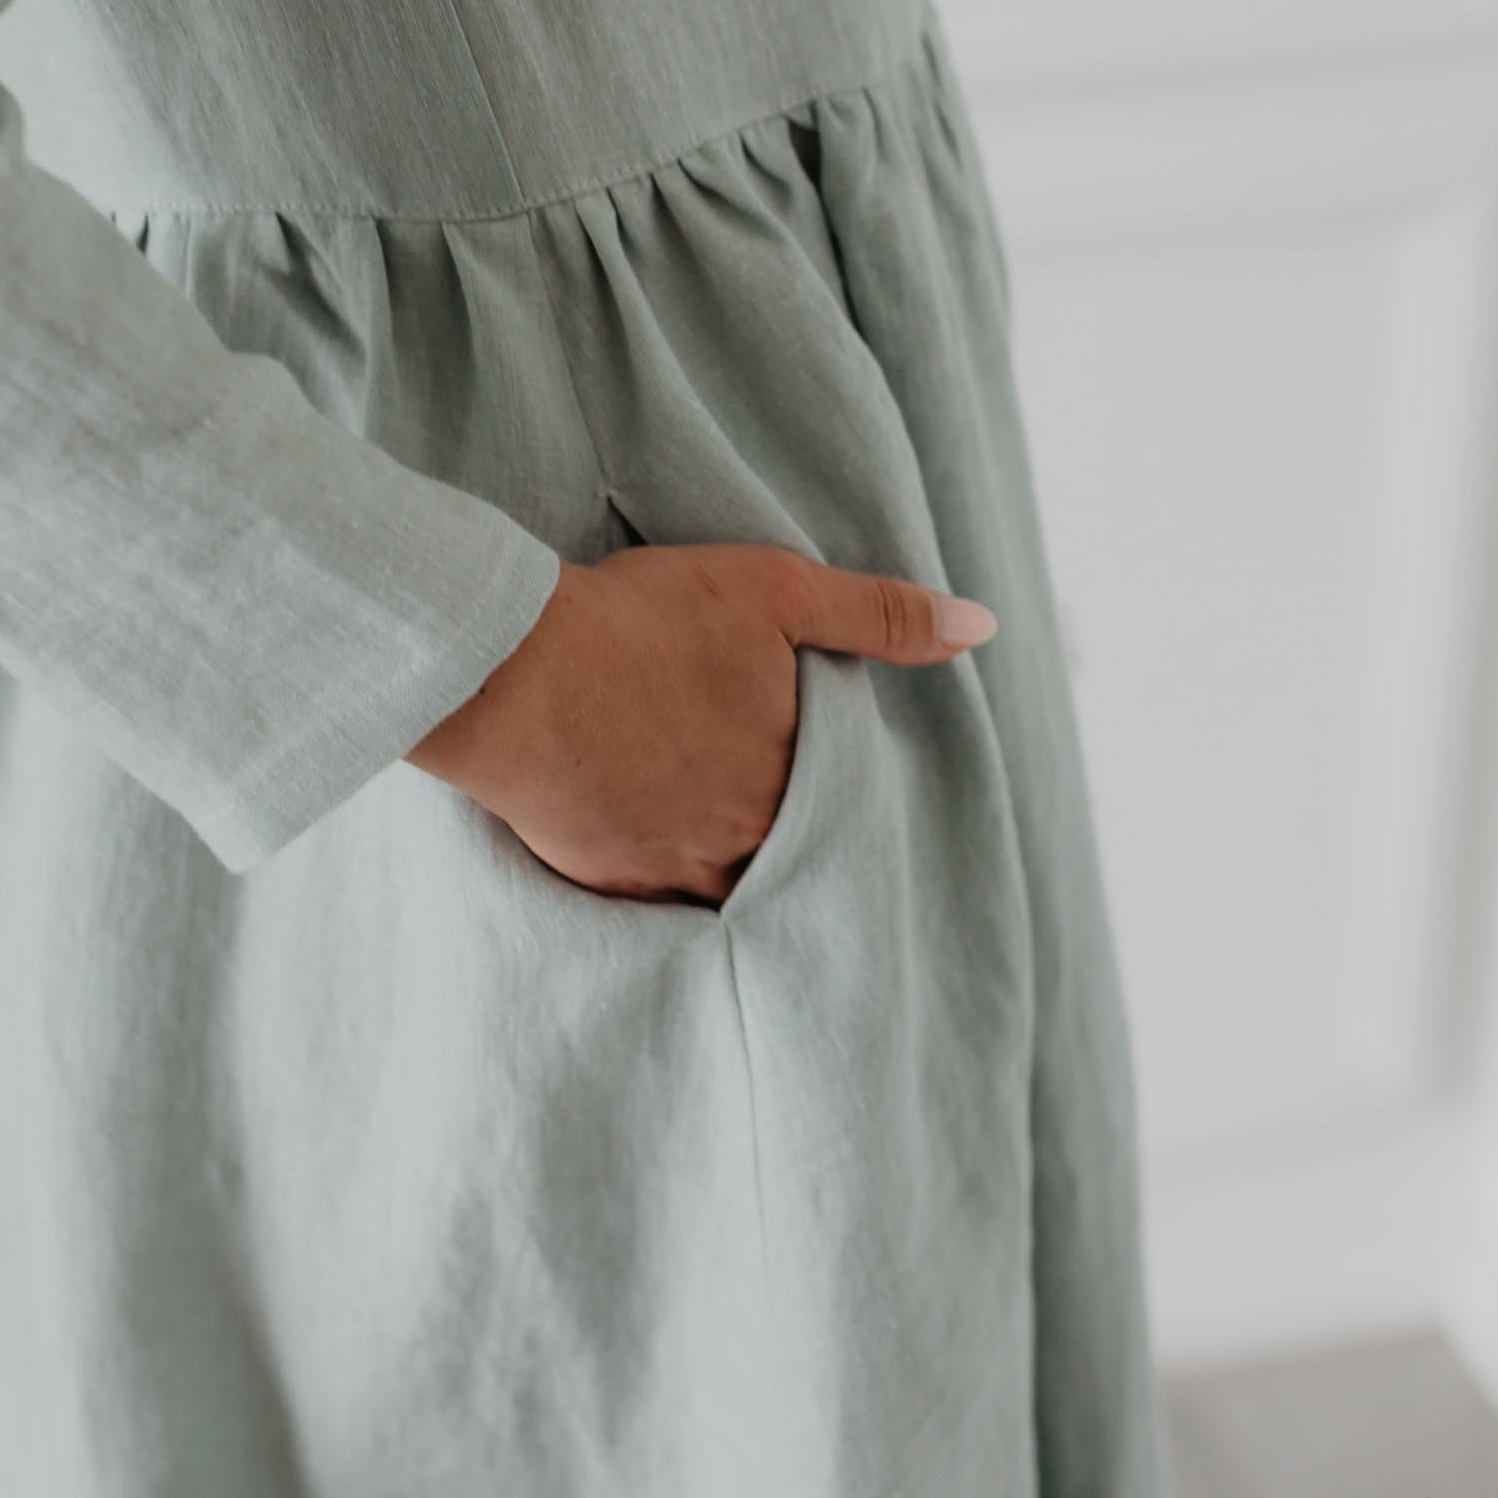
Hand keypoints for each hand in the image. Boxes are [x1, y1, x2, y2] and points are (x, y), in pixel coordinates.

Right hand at [406, 539, 997, 906]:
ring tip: (732, 857)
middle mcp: (739, 838)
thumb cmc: (646, 621)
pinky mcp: (601, 877)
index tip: (829, 787)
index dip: (835, 794)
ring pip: (723, 892)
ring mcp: (667, 867)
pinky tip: (661, 874)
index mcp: (790, 778)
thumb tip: (981, 626)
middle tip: (783, 829)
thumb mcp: (777, 592)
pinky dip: (664, 893)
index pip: (838, 806)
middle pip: (784, 857)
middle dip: (788, 845)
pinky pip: (651, 906)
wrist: (517, 668)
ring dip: (733, 877)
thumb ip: (879, 614)